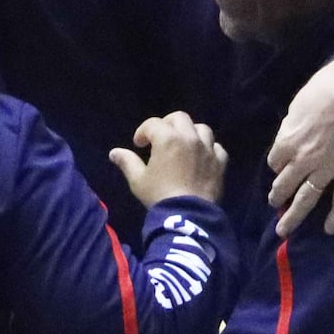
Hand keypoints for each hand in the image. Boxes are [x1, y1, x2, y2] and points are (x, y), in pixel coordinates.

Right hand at [111, 112, 227, 206]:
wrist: (188, 215)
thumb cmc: (159, 195)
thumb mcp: (138, 180)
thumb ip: (127, 162)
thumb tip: (114, 152)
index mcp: (168, 138)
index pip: (153, 124)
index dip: (143, 131)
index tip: (138, 144)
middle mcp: (190, 138)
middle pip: (179, 118)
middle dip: (167, 124)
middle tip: (160, 139)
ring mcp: (208, 149)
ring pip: (201, 129)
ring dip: (190, 132)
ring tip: (183, 144)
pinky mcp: (220, 163)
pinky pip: (217, 148)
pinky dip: (208, 148)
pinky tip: (201, 157)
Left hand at [267, 44, 333, 235]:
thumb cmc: (326, 87)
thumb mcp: (297, 104)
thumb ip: (291, 127)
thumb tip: (289, 137)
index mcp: (287, 141)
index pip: (274, 162)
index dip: (277, 164)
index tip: (281, 163)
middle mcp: (303, 160)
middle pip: (284, 184)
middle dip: (277, 195)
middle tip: (273, 202)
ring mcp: (327, 169)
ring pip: (306, 198)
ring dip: (293, 216)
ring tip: (283, 229)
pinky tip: (330, 229)